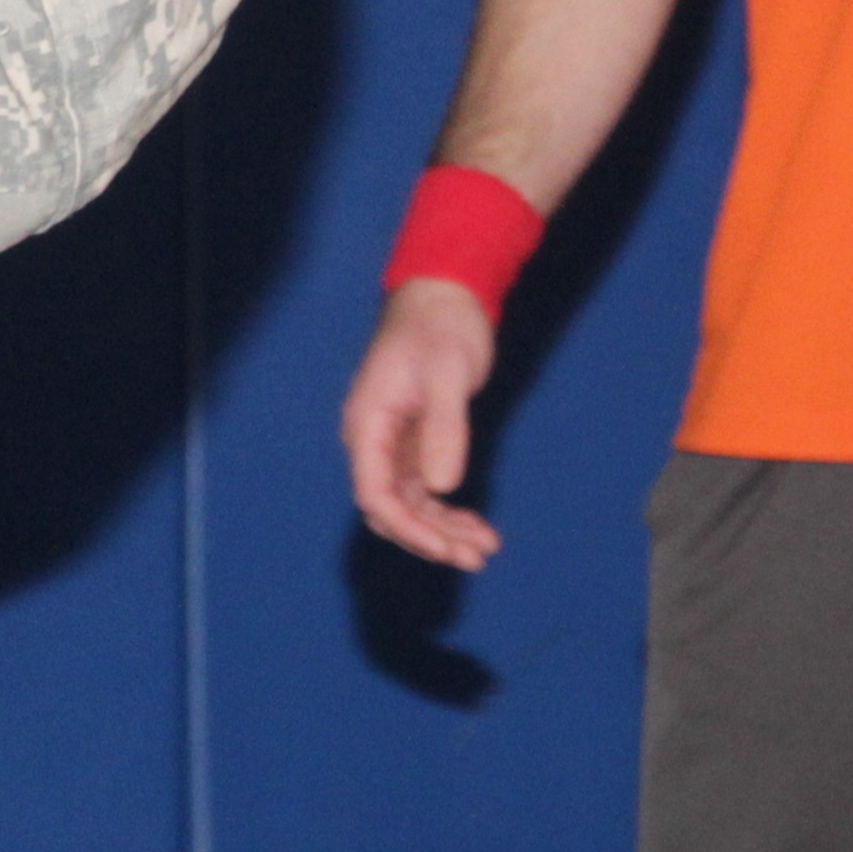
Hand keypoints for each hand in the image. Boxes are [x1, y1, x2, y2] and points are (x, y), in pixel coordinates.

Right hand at [344, 276, 503, 571]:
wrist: (446, 293)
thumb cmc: (440, 326)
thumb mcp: (447, 374)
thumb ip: (443, 429)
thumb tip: (441, 488)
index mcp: (367, 425)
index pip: (376, 495)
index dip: (409, 528)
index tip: (446, 549)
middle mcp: (373, 440)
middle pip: (392, 509)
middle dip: (431, 538)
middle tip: (476, 558)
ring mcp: (394, 444)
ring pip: (412, 505)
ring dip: (444, 530)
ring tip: (485, 548)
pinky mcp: (416, 441)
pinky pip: (427, 490)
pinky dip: (449, 511)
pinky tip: (478, 526)